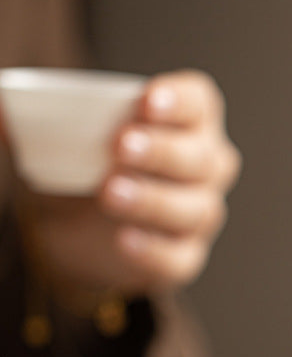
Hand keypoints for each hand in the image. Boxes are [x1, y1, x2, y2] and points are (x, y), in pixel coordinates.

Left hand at [28, 70, 240, 294]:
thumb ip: (35, 116)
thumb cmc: (91, 161)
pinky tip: (124, 240)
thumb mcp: (63, 132)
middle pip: (199, 157)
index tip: (146, 100)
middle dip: (161, 151)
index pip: (200, 103)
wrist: (83, 224)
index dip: (180, 101)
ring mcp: (199, 213)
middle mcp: (207, 165)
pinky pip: (178, 256)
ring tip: (111, 192)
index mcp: (189, 120)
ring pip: (192, 209)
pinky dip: (152, 250)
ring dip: (152, 199)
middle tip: (120, 146)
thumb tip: (2, 109)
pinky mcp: (185, 257)